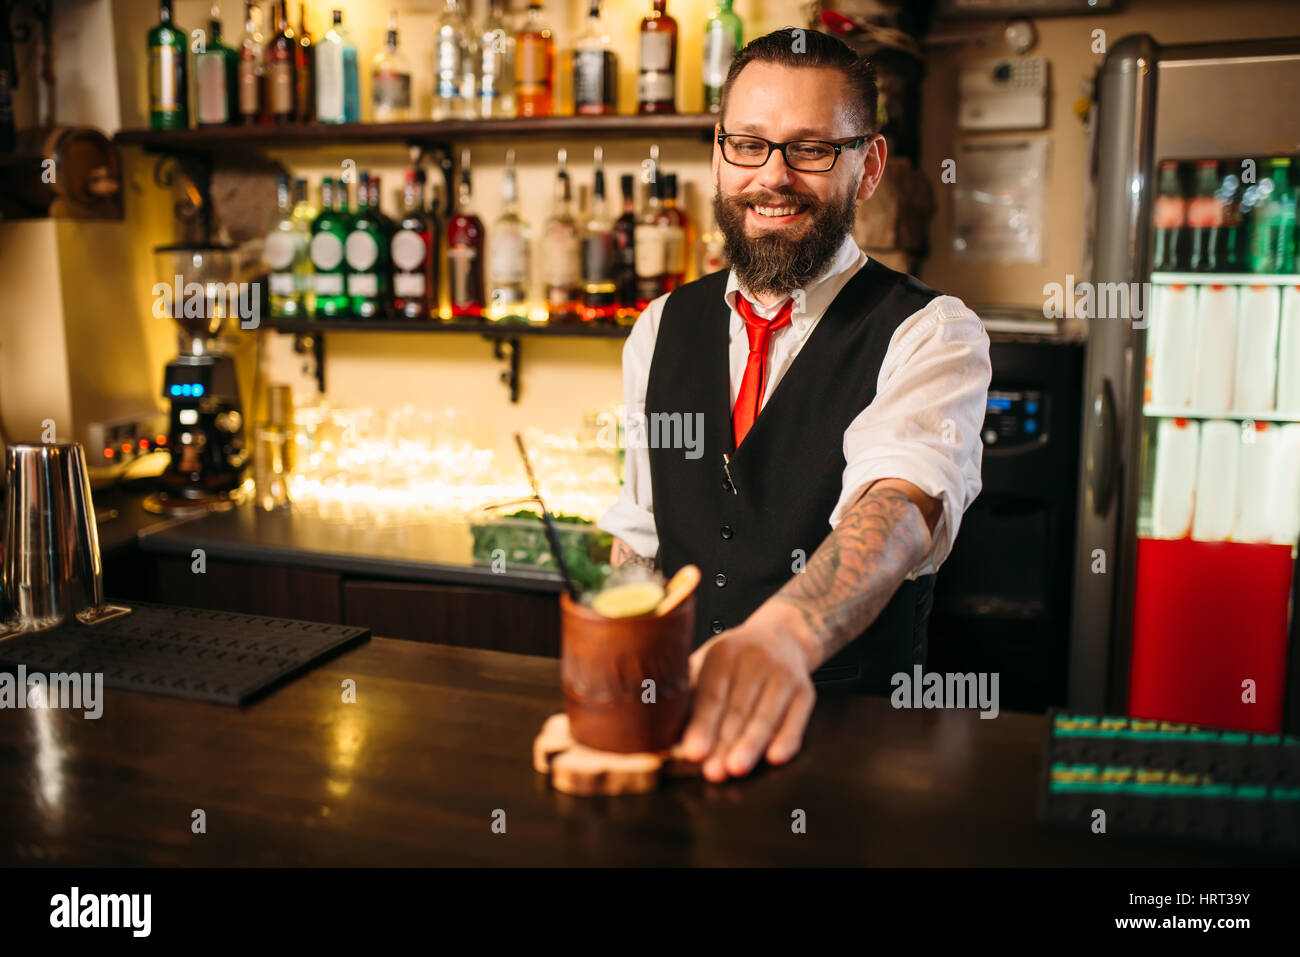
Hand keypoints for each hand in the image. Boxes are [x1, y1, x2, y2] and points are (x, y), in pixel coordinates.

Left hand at [679, 616, 816, 781]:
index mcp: (725, 651)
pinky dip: (787, 739)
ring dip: (751, 745)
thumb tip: (659, 729)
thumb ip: (688, 692)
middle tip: (712, 770)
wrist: (782, 635)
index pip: (713, 693)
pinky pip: (797, 719)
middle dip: (725, 743)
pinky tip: (775, 758)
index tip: (693, 752)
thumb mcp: (708, 663)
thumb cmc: (735, 659)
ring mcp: (784, 674)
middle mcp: (757, 658)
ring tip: (736, 769)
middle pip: (739, 708)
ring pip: (766, 716)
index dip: (703, 724)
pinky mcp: (806, 691)